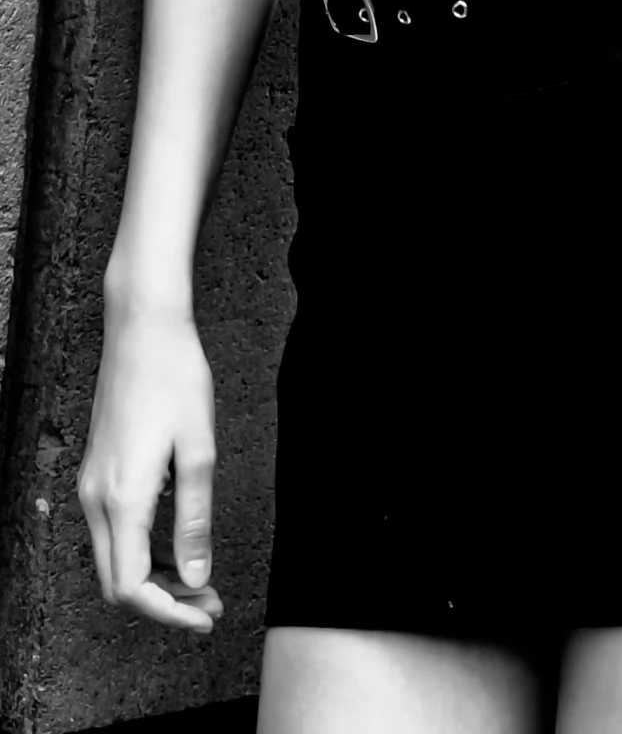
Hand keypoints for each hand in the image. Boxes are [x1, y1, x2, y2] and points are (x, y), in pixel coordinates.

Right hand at [78, 301, 224, 633]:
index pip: (133, 588)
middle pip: (118, 583)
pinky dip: (142, 551)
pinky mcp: (96, 471)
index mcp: (121, 499)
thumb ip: (194, 520)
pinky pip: (112, 532)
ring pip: (113, 560)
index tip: (207, 615)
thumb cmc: (175, 377)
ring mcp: (91, 485)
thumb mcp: (198, 449)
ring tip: (201, 578)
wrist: (142, 327)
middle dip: (164, 603)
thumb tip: (198, 579)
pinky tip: (176, 542)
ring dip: (154, 578)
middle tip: (210, 602)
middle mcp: (95, 498)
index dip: (170, 613)